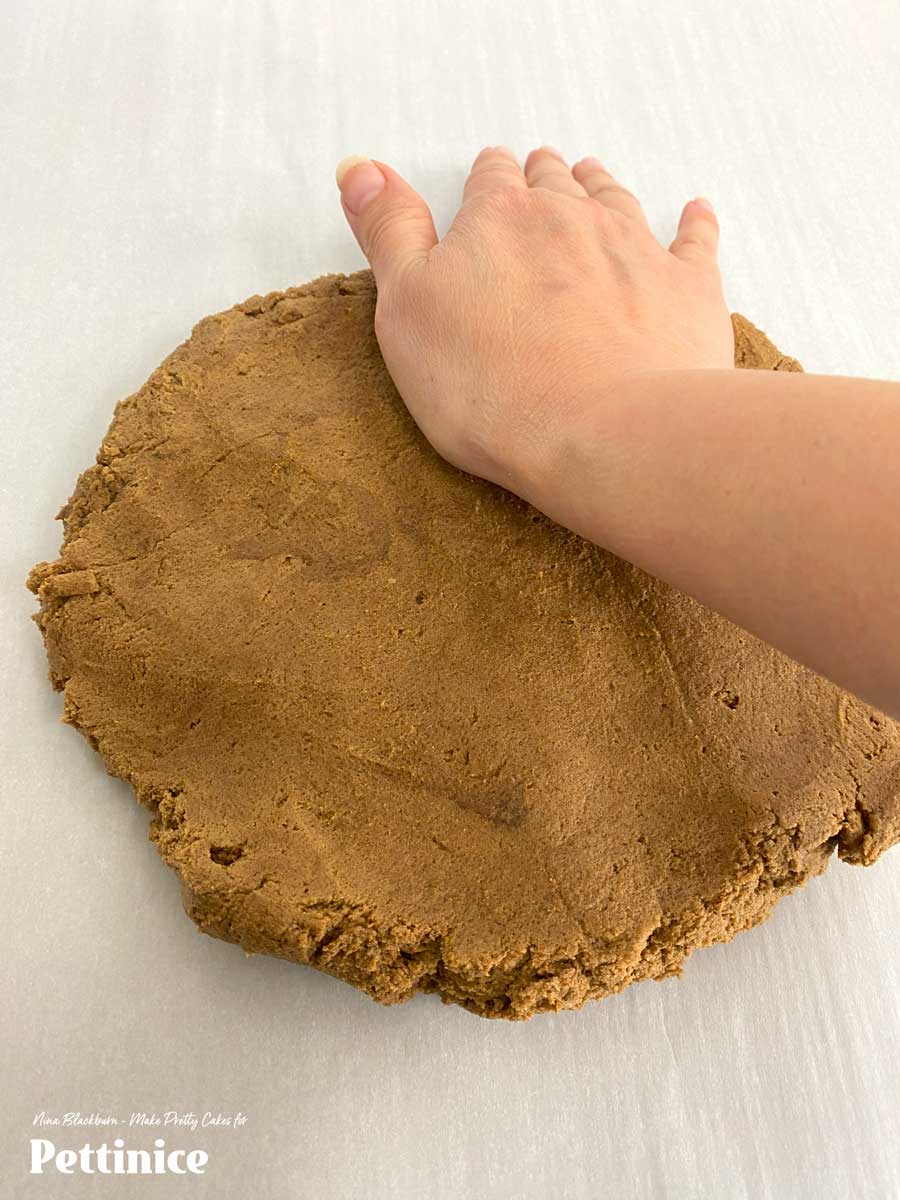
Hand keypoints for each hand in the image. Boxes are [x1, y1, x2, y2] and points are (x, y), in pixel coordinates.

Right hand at [335, 146, 733, 504]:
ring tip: (595, 175)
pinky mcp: (687, 291)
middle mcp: (570, 219)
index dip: (488, 180)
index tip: (490, 180)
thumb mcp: (406, 310)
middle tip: (542, 171)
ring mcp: (635, 250)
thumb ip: (387, 235)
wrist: (603, 434)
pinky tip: (697, 211)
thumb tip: (359, 167)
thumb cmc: (491, 387)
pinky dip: (695, 224)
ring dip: (603, 185)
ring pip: (616, 200)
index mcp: (497, 222)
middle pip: (555, 183)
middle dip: (544, 177)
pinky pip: (696, 242)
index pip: (491, 182)